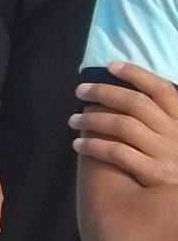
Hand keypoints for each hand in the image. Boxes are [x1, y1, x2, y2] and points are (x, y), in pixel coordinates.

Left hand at [75, 65, 177, 189]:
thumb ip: (161, 117)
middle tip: (80, 91)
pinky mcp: (153, 174)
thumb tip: (126, 93)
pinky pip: (117, 153)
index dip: (136, 74)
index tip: (111, 67)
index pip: (161, 89)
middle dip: (104, 93)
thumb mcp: (175, 136)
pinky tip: (79, 145)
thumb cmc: (175, 161)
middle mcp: (176, 133)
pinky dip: (94, 146)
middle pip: (136, 104)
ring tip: (73, 121)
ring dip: (92, 120)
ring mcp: (166, 153)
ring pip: (122, 126)